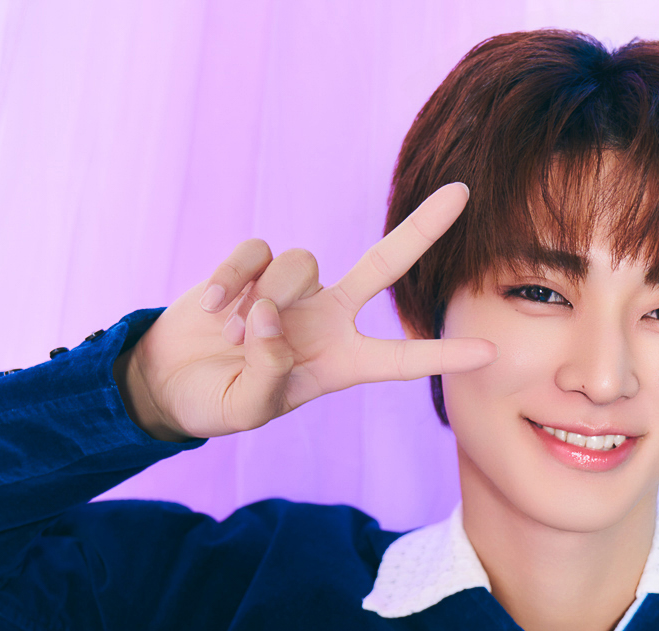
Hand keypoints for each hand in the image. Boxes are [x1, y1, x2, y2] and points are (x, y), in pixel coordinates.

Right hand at [116, 183, 495, 440]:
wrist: (167, 382)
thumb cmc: (216, 403)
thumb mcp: (244, 409)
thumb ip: (266, 374)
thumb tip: (272, 319)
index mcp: (340, 363)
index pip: (400, 358)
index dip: (442, 355)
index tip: (491, 352)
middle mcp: (326, 319)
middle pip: (384, 263)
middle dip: (422, 228)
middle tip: (463, 194)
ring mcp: (291, 289)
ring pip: (300, 262)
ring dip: (264, 296)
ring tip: (234, 335)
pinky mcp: (251, 267)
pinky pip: (254, 253)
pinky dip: (229, 280)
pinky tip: (209, 311)